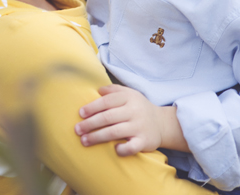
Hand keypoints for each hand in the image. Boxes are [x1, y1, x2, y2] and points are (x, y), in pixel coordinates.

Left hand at [74, 84, 188, 155]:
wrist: (162, 123)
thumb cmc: (138, 107)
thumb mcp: (129, 94)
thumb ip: (113, 90)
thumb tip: (97, 90)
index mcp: (129, 98)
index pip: (107, 101)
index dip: (92, 107)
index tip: (80, 114)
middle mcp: (134, 111)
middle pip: (108, 117)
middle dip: (90, 124)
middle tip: (77, 130)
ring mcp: (139, 127)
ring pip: (115, 132)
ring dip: (97, 137)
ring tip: (84, 141)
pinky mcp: (144, 141)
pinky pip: (132, 147)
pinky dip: (122, 149)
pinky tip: (114, 149)